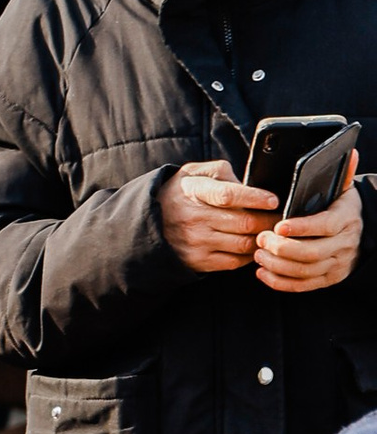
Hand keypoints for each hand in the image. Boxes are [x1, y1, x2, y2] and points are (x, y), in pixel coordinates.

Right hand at [159, 161, 278, 275]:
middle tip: (281, 219)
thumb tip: (248, 184)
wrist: (150, 222)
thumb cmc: (181, 194)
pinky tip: (253, 245)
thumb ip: (221, 172)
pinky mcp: (199, 260)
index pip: (228, 195)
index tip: (273, 201)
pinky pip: (234, 261)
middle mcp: (194, 218)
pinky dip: (249, 255)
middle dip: (269, 221)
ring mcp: (196, 242)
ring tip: (271, 232)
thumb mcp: (194, 172)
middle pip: (243, 223)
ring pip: (243, 244)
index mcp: (194, 192)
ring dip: (262, 239)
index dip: (254, 198)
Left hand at [259, 156, 362, 294]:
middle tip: (261, 239)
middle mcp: (344, 244)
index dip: (301, 227)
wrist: (363, 233)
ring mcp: (337, 264)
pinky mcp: (328, 279)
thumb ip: (342, 173)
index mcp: (346, 219)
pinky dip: (280, 282)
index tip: (278, 225)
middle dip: (282, 248)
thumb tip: (348, 152)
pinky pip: (302, 285)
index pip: (324, 226)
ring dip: (277, 264)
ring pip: (304, 271)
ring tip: (258, 253)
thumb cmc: (341, 208)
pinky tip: (263, 271)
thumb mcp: (343, 190)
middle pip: (311, 253)